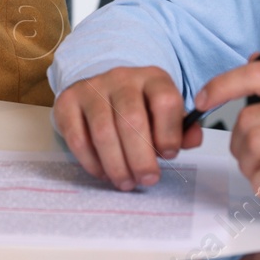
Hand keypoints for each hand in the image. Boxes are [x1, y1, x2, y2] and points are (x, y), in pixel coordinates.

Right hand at [53, 66, 202, 190]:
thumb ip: (182, 129)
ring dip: (116, 164)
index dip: (170, 133)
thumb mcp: (164, 112)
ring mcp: (92, 88)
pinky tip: (103, 172)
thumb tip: (192, 140)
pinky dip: (91, 162)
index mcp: (152, 78)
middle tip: (147, 179)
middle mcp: (121, 78)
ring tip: (125, 182)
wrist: (100, 88)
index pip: (165, 101)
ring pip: (103, 131)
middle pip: (132, 119)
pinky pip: (77, 138)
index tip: (170, 155)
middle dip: (141, 158)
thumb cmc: (138, 107)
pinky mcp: (67, 102)